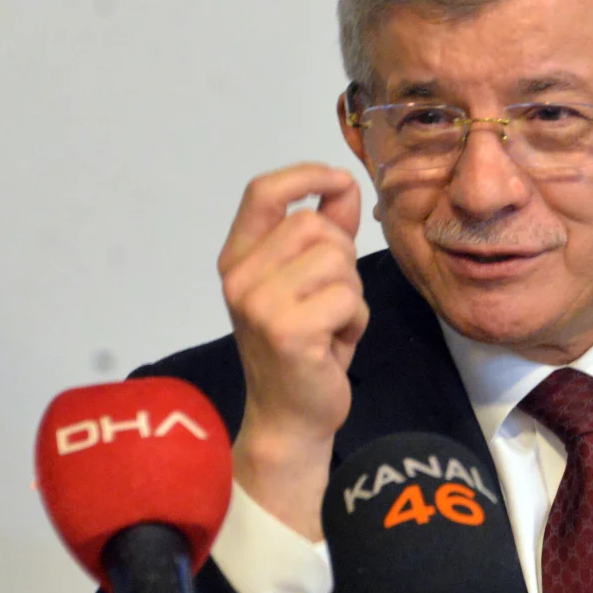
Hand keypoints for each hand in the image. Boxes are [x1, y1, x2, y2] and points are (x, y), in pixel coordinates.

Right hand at [217, 162, 368, 539]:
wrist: (291, 417)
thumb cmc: (305, 346)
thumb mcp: (310, 281)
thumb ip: (326, 232)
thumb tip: (344, 184)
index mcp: (238, 258)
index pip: (263, 191)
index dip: (306, 174)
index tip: (338, 180)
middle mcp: (239, 277)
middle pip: (315, 225)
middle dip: (343, 259)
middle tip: (331, 301)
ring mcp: (259, 303)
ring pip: (337, 260)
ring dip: (351, 294)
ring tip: (331, 324)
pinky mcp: (287, 330)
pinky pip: (348, 297)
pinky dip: (355, 320)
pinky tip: (334, 345)